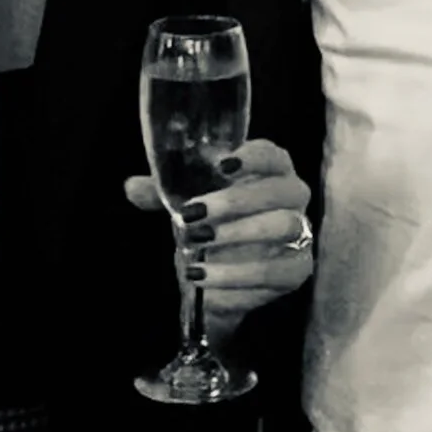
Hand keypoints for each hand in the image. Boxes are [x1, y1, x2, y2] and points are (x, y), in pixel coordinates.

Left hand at [126, 138, 315, 343]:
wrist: (223, 276)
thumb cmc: (211, 224)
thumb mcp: (185, 204)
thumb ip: (161, 193)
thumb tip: (132, 187)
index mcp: (270, 171)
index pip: (273, 155)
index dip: (253, 157)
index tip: (222, 164)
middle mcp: (292, 197)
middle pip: (280, 190)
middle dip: (236, 201)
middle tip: (192, 214)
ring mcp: (300, 233)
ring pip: (284, 226)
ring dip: (238, 234)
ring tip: (195, 244)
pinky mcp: (296, 269)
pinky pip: (276, 271)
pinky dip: (236, 275)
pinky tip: (203, 275)